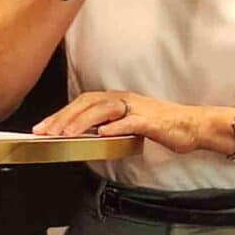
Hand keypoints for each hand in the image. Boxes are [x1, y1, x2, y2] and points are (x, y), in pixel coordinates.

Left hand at [32, 91, 206, 153]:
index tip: (42, 127)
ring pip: (104, 110)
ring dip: (83, 121)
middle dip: (64, 117)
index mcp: (118, 100)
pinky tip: (102, 134)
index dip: (61, 113)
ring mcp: (138, 108)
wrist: (192, 126)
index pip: (83, 103)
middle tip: (45, 131)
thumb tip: (86, 134)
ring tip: (66, 134)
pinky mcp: (151, 120)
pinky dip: (115, 127)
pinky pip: (130, 122)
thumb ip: (108, 126)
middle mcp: (125, 99)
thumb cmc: (162, 126)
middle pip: (88, 103)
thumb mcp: (129, 125)